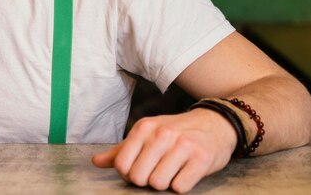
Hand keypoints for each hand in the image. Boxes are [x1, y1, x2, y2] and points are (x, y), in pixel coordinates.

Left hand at [91, 109, 236, 192]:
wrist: (214, 123)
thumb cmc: (175, 132)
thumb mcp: (147, 134)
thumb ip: (121, 150)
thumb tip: (96, 162)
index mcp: (144, 128)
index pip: (122, 164)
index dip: (128, 175)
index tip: (139, 170)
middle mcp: (162, 134)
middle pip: (138, 177)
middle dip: (146, 181)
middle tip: (157, 172)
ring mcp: (182, 145)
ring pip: (158, 184)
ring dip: (164, 184)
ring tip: (171, 172)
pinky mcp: (202, 159)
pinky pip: (180, 187)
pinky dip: (181, 185)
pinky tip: (185, 173)